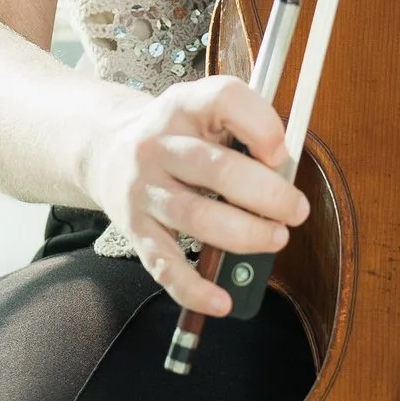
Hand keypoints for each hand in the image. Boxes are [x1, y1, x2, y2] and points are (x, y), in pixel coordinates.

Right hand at [84, 74, 308, 316]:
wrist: (104, 150)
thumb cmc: (175, 135)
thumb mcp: (204, 110)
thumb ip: (246, 128)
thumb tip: (283, 171)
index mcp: (183, 106)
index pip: (223, 99)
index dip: (261, 126)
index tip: (281, 151)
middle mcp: (158, 146)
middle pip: (216, 170)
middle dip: (267, 195)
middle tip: (296, 210)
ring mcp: (144, 190)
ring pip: (196, 218)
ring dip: (244, 235)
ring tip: (275, 239)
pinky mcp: (136, 230)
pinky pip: (165, 265)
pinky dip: (194, 288)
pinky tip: (222, 300)